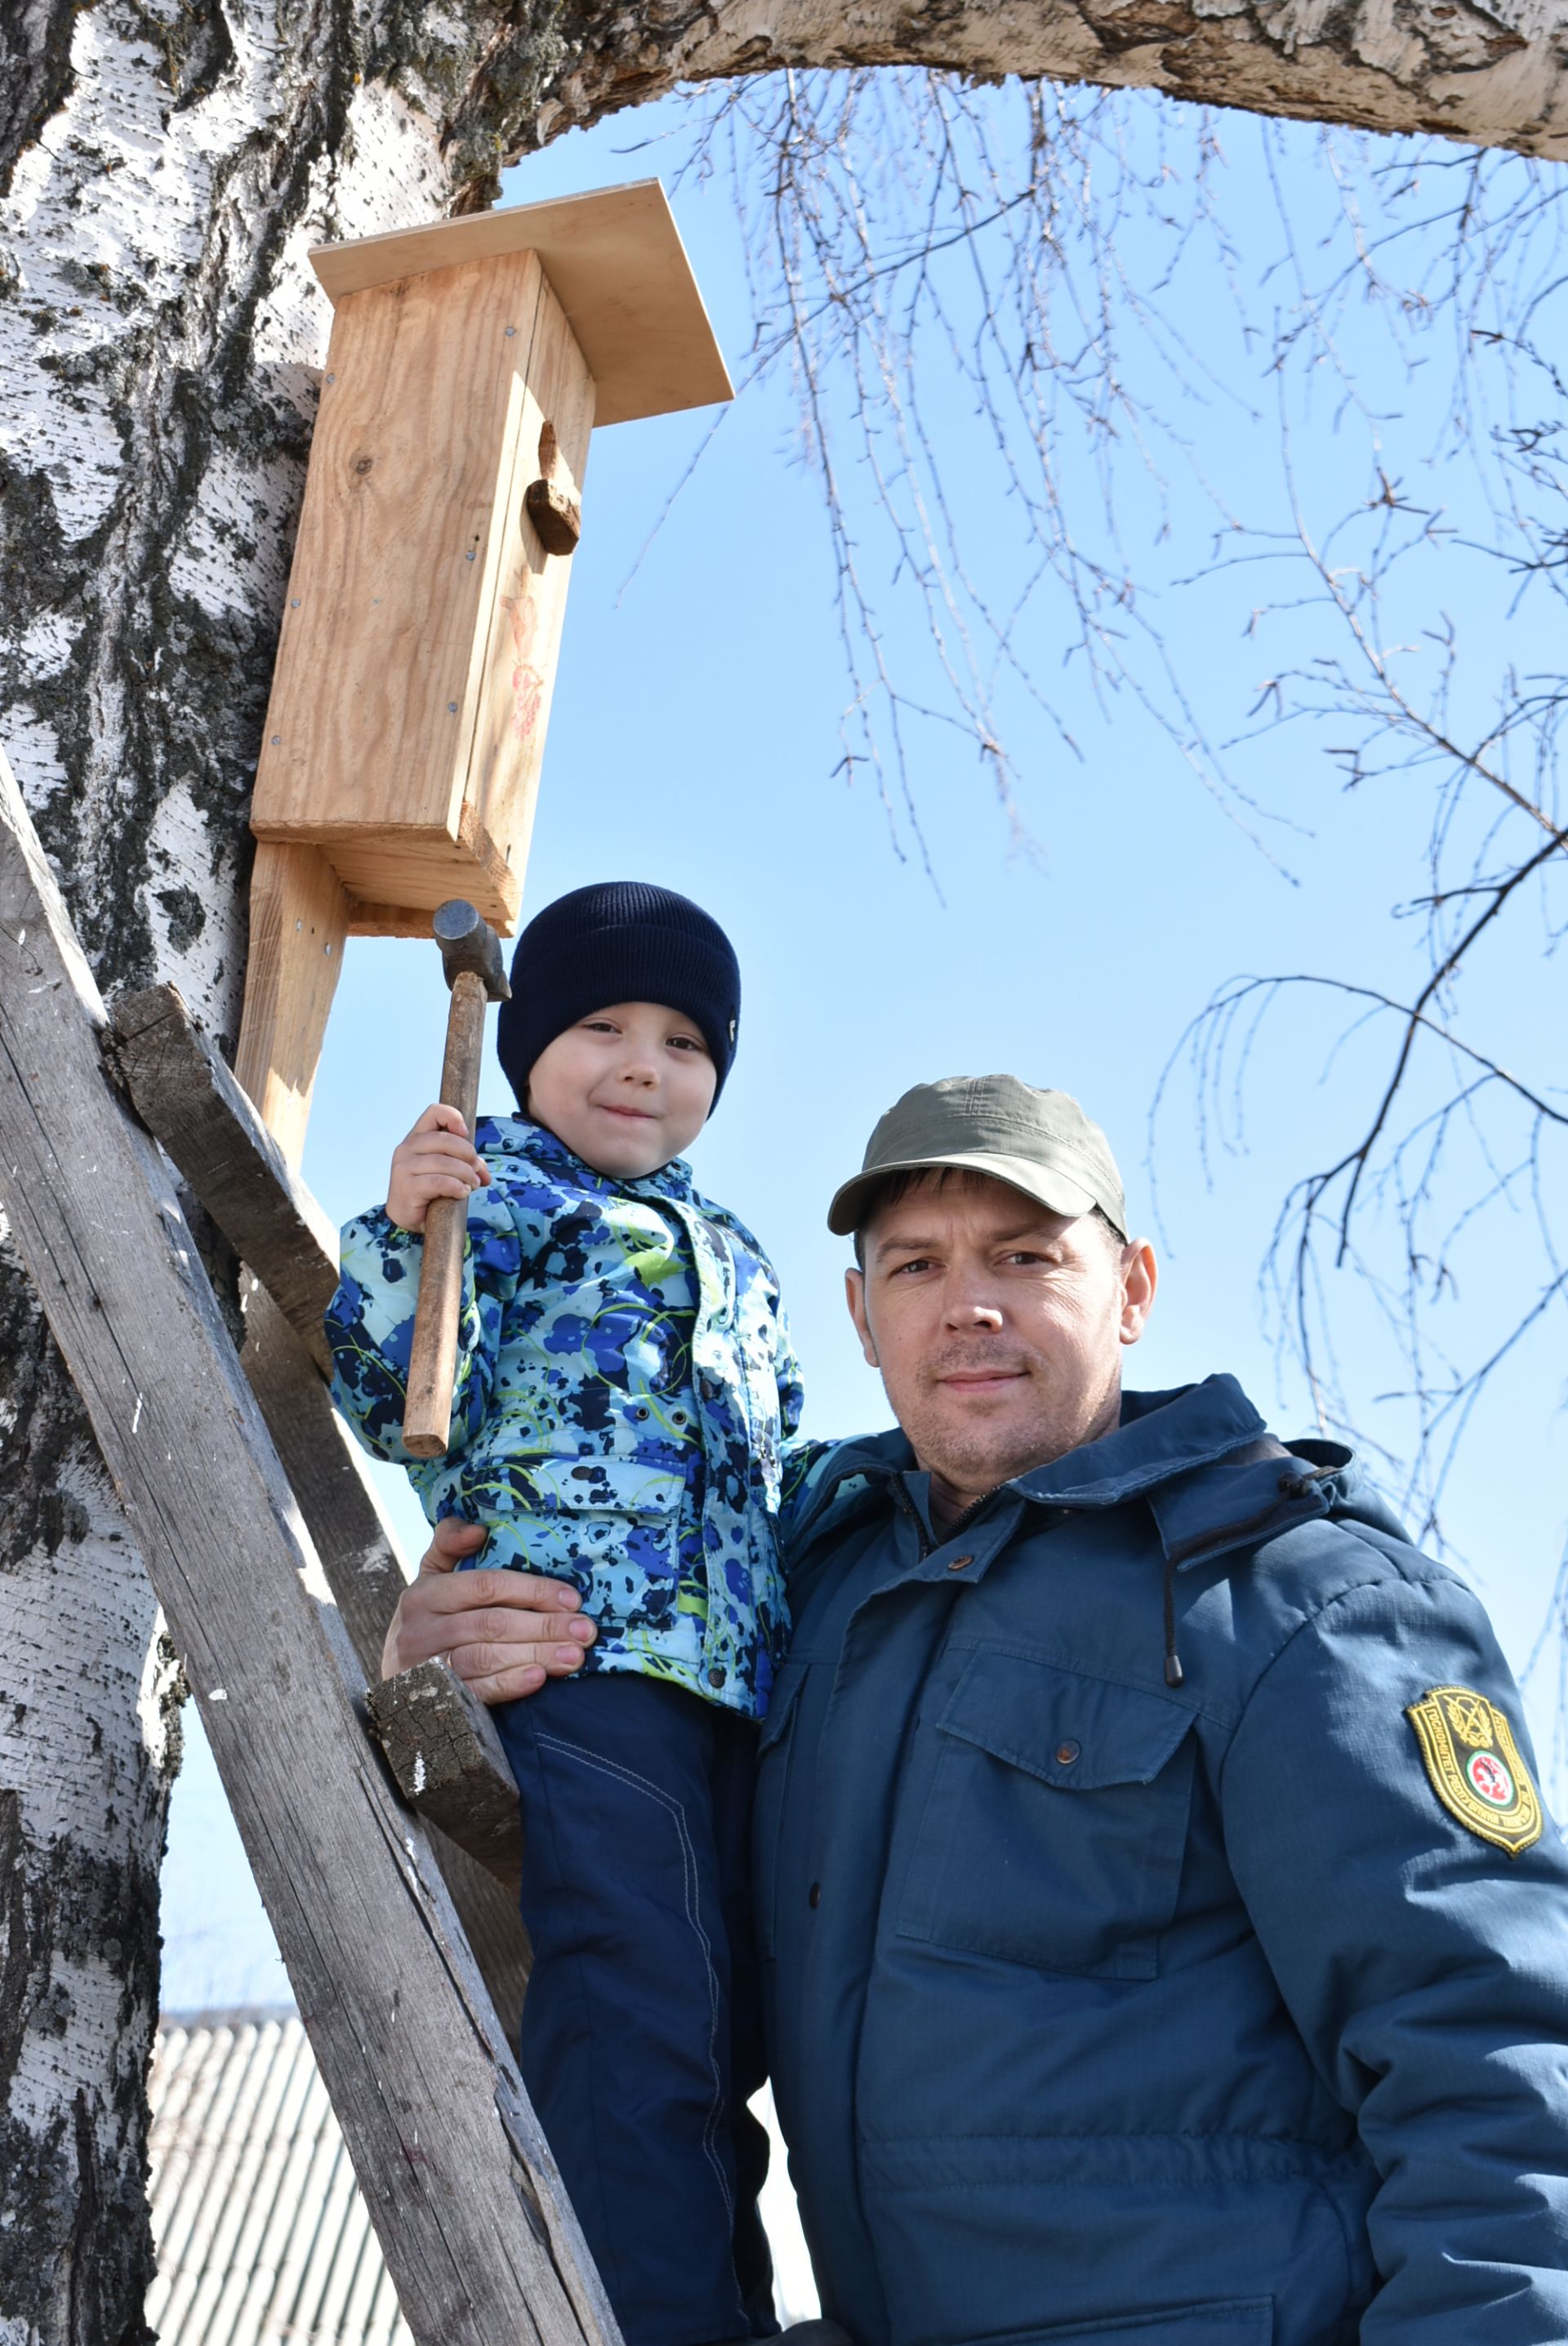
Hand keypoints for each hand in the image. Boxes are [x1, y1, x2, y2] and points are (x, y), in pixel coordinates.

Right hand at [380, 1515, 597, 1700]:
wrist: (396, 1688)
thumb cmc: (429, 1622)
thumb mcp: (431, 1579)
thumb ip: (449, 1545)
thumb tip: (478, 1529)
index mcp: (425, 1593)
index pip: (486, 1586)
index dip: (532, 1590)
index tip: (572, 1599)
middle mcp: (421, 1629)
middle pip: (492, 1623)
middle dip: (545, 1626)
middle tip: (585, 1631)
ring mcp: (426, 1668)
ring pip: (487, 1657)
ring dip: (536, 1655)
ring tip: (574, 1657)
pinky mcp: (436, 1701)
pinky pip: (476, 1692)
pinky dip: (510, 1684)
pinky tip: (540, 1678)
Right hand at [385, 1103, 491, 1231]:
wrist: (408, 1218)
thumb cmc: (429, 1190)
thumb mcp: (449, 1171)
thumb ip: (466, 1164)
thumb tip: (484, 1173)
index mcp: (417, 1137)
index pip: (434, 1112)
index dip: (453, 1117)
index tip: (466, 1133)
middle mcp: (406, 1148)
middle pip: (444, 1139)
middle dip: (468, 1155)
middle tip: (477, 1170)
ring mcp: (404, 1167)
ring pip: (444, 1162)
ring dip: (465, 1174)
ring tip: (472, 1185)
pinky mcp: (406, 1187)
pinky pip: (439, 1182)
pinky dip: (456, 1187)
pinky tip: (462, 1193)